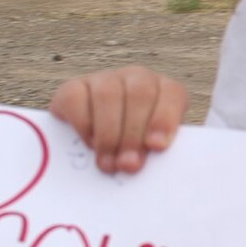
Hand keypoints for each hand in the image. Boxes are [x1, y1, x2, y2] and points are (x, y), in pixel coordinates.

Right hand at [48, 67, 188, 173]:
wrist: (92, 150)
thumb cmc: (130, 154)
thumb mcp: (150, 153)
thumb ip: (156, 155)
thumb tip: (146, 167)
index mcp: (164, 91)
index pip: (172, 94)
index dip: (165, 118)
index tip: (157, 147)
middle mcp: (136, 79)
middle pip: (139, 94)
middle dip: (133, 134)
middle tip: (128, 165)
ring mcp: (104, 80)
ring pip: (107, 95)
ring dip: (108, 134)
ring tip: (108, 163)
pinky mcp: (73, 87)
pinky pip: (76, 98)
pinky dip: (83, 124)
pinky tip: (90, 144)